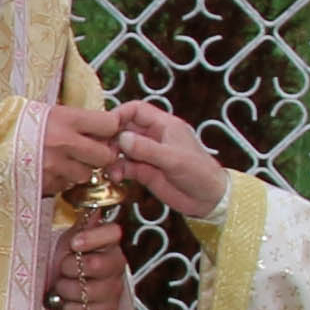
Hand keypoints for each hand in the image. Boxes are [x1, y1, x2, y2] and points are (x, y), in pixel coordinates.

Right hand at [39, 102, 127, 191]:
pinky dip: (62, 180)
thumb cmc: (11, 122)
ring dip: (80, 170)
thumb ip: (74, 120)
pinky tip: (50, 170)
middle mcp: (63, 142)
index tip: (105, 130)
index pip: (109, 124)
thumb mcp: (46, 111)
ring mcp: (54, 166)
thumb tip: (98, 128)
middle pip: (105, 155)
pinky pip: (65, 186)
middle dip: (101, 155)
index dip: (110, 128)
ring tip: (65, 161)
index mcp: (65, 119)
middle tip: (90, 151)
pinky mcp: (46, 184)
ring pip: (87, 175)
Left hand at [51, 209, 127, 309]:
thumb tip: (94, 209)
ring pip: (89, 291)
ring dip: (66, 291)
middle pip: (96, 265)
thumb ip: (83, 225)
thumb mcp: (70, 237)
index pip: (112, 232)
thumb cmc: (66, 258)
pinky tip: (65, 304)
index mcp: (108, 242)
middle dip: (70, 269)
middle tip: (61, 270)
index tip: (74, 243)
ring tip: (62, 288)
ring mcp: (114, 289)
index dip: (93, 238)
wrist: (61, 287)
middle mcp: (116, 264)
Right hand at [109, 99, 228, 222]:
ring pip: (122, 149)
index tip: (105, 126)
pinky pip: (125, 167)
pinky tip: (114, 177)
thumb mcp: (174, 159)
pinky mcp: (144, 172)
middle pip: (125, 128)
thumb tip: (122, 138)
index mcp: (164, 125)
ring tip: (105, 165)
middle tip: (100, 148)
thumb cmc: (200, 173)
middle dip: (111, 137)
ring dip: (111, 156)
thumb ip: (147, 149)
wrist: (209, 200)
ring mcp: (147, 155)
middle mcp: (153, 137)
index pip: (136, 110)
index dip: (119, 114)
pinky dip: (117, 170)